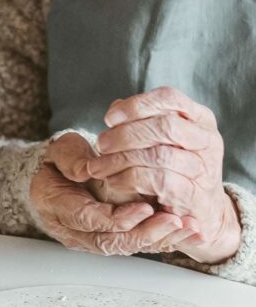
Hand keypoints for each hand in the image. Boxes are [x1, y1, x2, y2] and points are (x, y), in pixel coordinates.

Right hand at [30, 133, 193, 255]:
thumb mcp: (60, 150)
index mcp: (55, 205)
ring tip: (188, 228)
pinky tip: (186, 233)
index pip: (87, 218)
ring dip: (159, 239)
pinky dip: (162, 240)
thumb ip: (71, 158)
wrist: (54, 177)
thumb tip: (86, 169)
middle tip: (174, 221)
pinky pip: (135, 245)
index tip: (145, 207)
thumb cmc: (60, 162)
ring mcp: (89, 238)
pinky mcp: (108, 239)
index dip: (117, 217)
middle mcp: (71, 229)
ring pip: (125, 247)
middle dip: (146, 233)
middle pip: (110, 241)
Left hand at [88, 88, 242, 262]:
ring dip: (121, 159)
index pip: (169, 98)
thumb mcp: (158, 139)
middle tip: (100, 144)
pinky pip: (160, 181)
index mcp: (198, 117)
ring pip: (160, 155)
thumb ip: (139, 121)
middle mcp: (207, 139)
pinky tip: (114, 181)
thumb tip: (115, 109)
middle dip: (125, 134)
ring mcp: (205, 168)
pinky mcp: (196, 195)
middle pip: (165, 125)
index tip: (108, 118)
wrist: (200, 209)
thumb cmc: (171, 166)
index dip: (136, 105)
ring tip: (98, 166)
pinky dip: (130, 180)